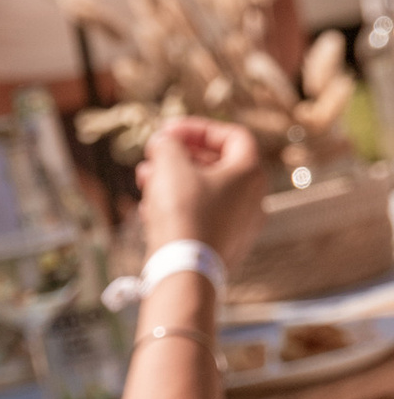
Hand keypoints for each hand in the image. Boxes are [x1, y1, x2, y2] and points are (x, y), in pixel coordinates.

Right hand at [140, 115, 265, 274]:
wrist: (185, 269)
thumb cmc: (182, 211)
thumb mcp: (170, 164)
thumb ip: (168, 144)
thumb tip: (164, 143)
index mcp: (250, 173)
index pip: (231, 136)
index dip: (198, 129)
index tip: (168, 133)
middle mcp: (254, 199)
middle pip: (216, 165)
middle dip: (180, 157)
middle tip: (152, 156)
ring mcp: (241, 226)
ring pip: (206, 193)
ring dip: (174, 182)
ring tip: (144, 181)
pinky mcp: (225, 248)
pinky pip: (202, 218)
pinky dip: (179, 208)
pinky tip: (151, 212)